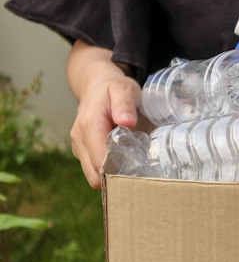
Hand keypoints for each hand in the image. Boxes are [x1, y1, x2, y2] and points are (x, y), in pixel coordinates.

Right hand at [67, 41, 140, 188]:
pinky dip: (107, 170)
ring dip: (111, 175)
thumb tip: (126, 122)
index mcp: (89, 125)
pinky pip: (93, 168)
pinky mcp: (81, 149)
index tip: (137, 173)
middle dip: (115, 178)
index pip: (99, 161)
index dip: (117, 172)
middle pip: (94, 174)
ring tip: (131, 165)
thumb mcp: (124, 89)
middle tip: (137, 172)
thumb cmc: (113, 87)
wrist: (97, 84)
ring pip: (92, 174)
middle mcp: (79, 138)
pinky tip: (122, 160)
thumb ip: (125, 105)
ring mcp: (79, 145)